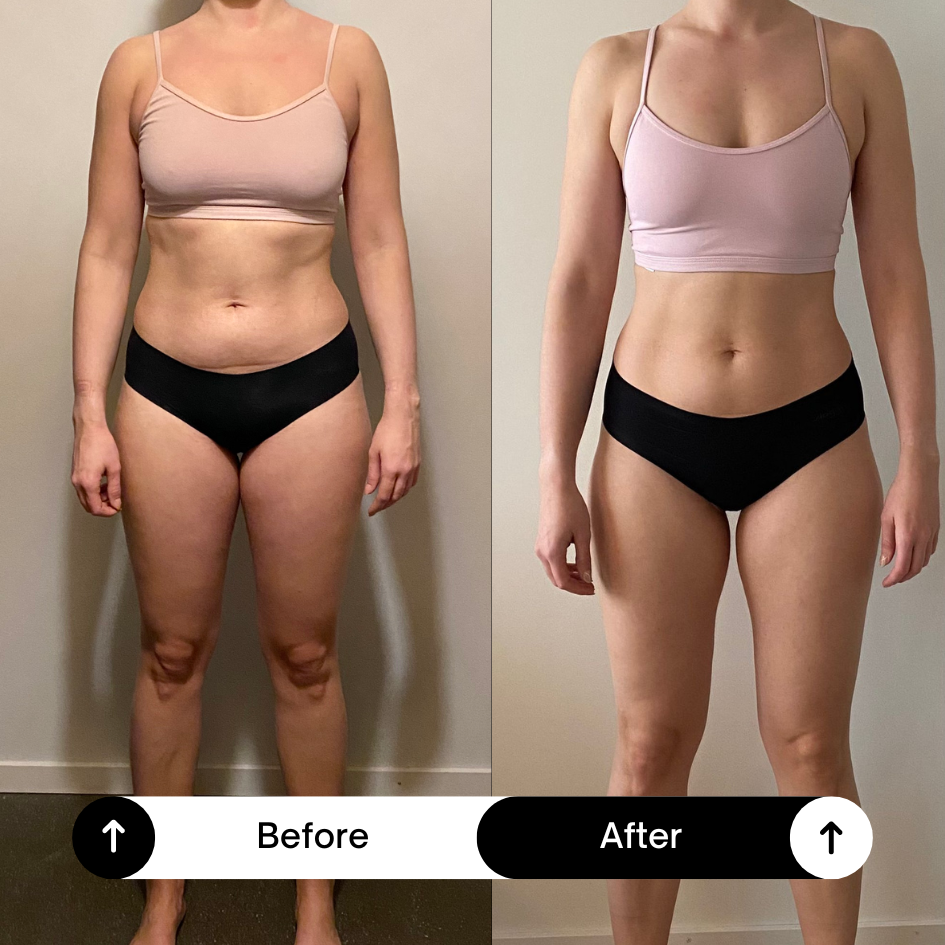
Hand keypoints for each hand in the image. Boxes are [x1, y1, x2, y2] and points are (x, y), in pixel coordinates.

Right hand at [71, 420, 121, 515]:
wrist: (89, 429)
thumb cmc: (102, 444)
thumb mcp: (114, 468)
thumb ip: (114, 489)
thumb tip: (116, 503)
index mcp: (87, 483)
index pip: (95, 508)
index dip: (107, 512)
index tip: (117, 508)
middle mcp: (77, 483)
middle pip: (88, 506)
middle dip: (102, 507)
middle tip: (116, 502)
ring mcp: (74, 478)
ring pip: (85, 498)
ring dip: (98, 499)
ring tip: (111, 491)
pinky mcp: (75, 473)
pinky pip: (82, 489)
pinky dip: (93, 492)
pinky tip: (104, 484)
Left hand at [364, 402, 419, 515]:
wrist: (403, 417)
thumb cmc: (387, 430)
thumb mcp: (374, 452)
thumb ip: (372, 473)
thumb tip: (370, 490)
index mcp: (392, 469)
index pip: (385, 495)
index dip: (378, 506)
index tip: (372, 510)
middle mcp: (405, 471)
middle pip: (396, 496)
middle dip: (386, 504)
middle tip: (377, 507)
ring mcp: (413, 468)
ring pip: (405, 491)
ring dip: (396, 498)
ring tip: (386, 500)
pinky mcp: (418, 463)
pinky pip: (412, 482)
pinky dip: (405, 489)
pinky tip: (399, 489)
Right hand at [535, 478, 594, 594]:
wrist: (557, 487)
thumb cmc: (570, 506)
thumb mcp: (583, 535)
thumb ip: (584, 559)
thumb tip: (586, 577)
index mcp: (552, 552)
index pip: (563, 582)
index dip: (578, 588)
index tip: (590, 589)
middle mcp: (542, 551)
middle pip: (556, 579)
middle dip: (573, 585)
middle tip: (589, 585)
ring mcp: (540, 546)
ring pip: (553, 570)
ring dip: (568, 575)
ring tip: (584, 574)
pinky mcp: (542, 540)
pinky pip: (551, 561)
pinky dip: (562, 566)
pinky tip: (575, 562)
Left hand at [880, 455, 939, 585]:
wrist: (920, 478)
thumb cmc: (901, 493)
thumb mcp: (886, 518)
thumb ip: (887, 542)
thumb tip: (886, 561)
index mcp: (908, 536)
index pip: (903, 567)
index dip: (894, 579)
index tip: (886, 583)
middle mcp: (923, 537)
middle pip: (916, 567)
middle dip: (904, 577)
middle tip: (892, 579)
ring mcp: (932, 533)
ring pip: (924, 560)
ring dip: (913, 568)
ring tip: (900, 569)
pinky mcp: (936, 529)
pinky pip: (930, 550)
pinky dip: (922, 557)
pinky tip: (913, 555)